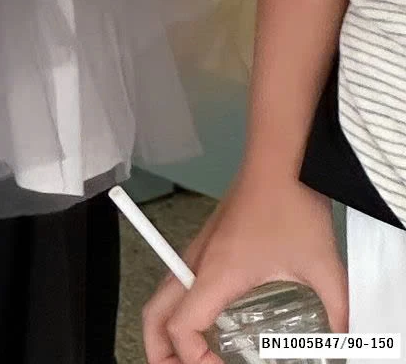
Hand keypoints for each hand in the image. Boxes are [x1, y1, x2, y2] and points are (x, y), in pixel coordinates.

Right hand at [142, 174, 345, 362]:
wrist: (280, 158)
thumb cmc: (292, 204)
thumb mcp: (324, 267)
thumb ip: (338, 312)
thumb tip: (347, 343)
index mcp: (218, 274)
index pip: (182, 327)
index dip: (194, 358)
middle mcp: (199, 263)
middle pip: (154, 312)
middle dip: (158, 349)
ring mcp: (199, 251)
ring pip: (163, 295)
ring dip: (165, 329)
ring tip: (188, 357)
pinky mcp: (208, 242)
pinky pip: (178, 281)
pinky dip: (179, 308)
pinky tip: (209, 322)